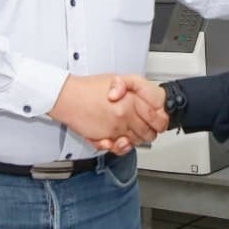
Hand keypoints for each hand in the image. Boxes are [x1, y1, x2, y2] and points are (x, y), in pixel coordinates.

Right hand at [48, 74, 165, 147]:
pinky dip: (121, 146)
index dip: (160, 122)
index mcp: (131, 99)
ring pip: (136, 141)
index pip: (157, 117)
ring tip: (129, 131)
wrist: (68, 97)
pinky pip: (120, 148)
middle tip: (143, 127)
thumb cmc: (88, 88)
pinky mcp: (105, 138)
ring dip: (135, 139)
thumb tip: (149, 101)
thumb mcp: (117, 79)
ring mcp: (115, 128)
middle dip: (148, 132)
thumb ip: (135, 88)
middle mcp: (125, 114)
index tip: (158, 122)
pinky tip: (118, 140)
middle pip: (149, 132)